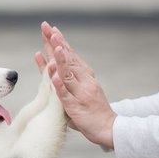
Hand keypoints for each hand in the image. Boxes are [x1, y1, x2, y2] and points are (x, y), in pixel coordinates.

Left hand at [35, 22, 116, 148]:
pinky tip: (54, 76)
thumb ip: (68, 80)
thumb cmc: (94, 110)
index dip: (61, 42)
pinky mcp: (76, 107)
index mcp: (85, 76)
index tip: (52, 29)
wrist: (109, 128)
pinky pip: (66, 95)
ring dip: (61, 60)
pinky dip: (59, 85)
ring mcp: (80, 93)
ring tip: (54, 46)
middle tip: (48, 29)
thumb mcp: (82, 90)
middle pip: (68, 60)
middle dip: (57, 44)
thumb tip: (54, 68)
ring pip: (68, 74)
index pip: (71, 56)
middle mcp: (84, 81)